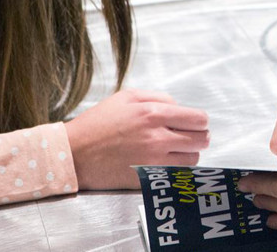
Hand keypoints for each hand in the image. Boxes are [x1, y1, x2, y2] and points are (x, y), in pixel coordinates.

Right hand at [65, 88, 208, 189]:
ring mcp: (153, 161)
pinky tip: (166, 162)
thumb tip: (179, 107)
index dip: (200, 121)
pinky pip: (176, 175)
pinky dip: (177, 169)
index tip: (195, 123)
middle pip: (201, 139)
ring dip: (189, 153)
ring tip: (176, 150)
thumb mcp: (127, 96)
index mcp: (153, 114)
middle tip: (188, 137)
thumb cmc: (98, 123)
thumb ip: (159, 97)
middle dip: (198, 136)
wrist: (74, 154)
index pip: (198, 119)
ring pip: (193, 159)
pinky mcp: (147, 179)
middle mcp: (157, 138)